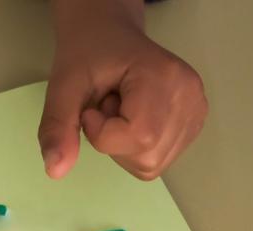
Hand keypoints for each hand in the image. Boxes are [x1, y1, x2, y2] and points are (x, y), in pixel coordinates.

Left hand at [39, 0, 207, 180]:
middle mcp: (191, 96)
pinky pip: (158, 159)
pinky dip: (136, 149)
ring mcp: (197, 111)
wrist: (109, 36)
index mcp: (166, 78)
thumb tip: (55, 171)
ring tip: (120, 109)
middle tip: (106, 106)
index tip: (92, 108)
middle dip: (113, 142)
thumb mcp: (63, 87)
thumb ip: (58, 127)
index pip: (140, 137)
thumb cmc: (88, 54)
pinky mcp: (193, 123)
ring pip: (152, 165)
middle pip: (147, 158)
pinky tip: (131, 118)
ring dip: (123, 147)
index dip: (103, 134)